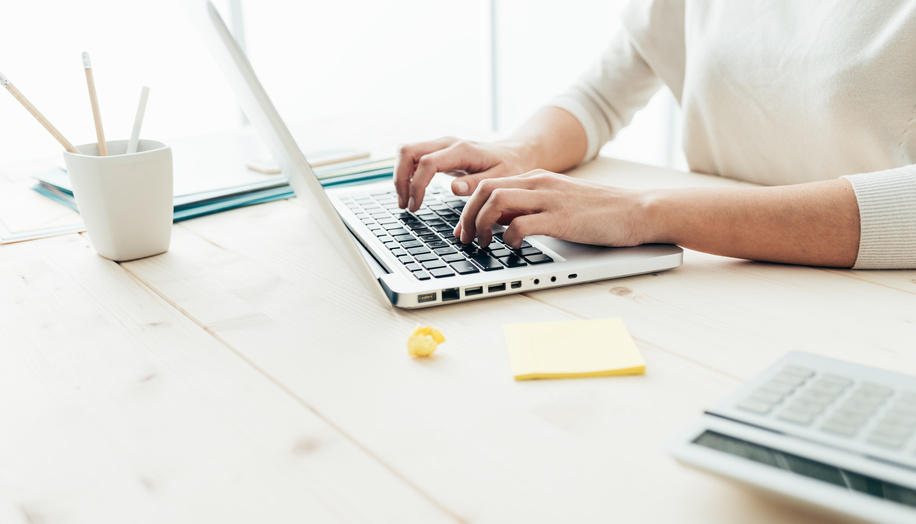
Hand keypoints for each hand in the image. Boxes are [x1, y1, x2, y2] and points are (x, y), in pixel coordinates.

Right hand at [394, 136, 531, 211]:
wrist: (512, 154)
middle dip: (400, 179)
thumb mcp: (500, 179)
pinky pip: (412, 157)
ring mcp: (439, 145)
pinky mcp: (437, 151)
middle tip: (405, 205)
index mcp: (461, 150)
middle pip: (407, 151)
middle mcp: (446, 143)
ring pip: (405, 152)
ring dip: (400, 177)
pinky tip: (411, 193)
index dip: (416, 186)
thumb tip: (454, 189)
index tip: (416, 207)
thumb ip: (476, 183)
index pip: (427, 163)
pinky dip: (405, 174)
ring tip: (406, 202)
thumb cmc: (508, 168)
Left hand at [454, 170, 654, 248]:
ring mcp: (550, 199)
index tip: (463, 230)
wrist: (638, 210)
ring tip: (483, 244)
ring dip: (481, 225)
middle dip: (467, 216)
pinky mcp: (562, 219)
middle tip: (465, 240)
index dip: (468, 208)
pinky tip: (512, 247)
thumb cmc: (600, 212)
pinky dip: (508, 238)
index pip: (488, 183)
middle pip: (484, 189)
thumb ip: (529, 207)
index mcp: (537, 178)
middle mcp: (539, 183)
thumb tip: (500, 221)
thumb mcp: (557, 202)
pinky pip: (520, 224)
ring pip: (495, 201)